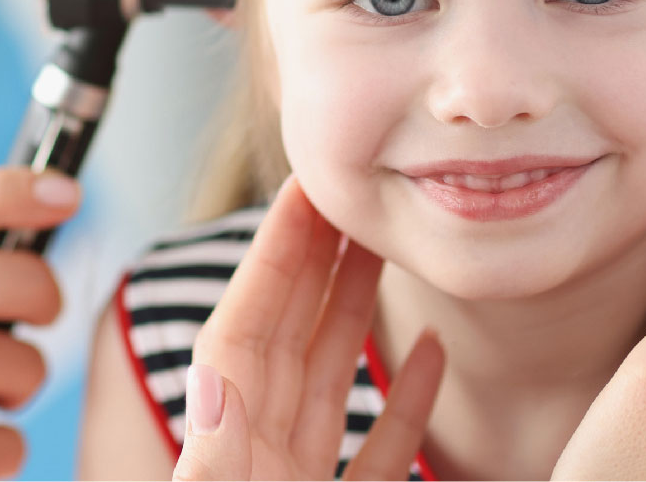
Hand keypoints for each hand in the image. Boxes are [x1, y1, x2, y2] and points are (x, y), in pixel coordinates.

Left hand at [174, 177, 445, 480]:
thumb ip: (216, 461)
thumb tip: (212, 383)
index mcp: (226, 449)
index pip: (240, 332)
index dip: (268, 258)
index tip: (299, 193)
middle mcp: (259, 456)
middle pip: (283, 338)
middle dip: (311, 262)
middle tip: (342, 197)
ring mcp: (301, 481)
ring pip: (328, 380)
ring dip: (353, 312)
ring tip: (379, 251)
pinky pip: (381, 449)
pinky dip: (408, 401)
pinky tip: (432, 350)